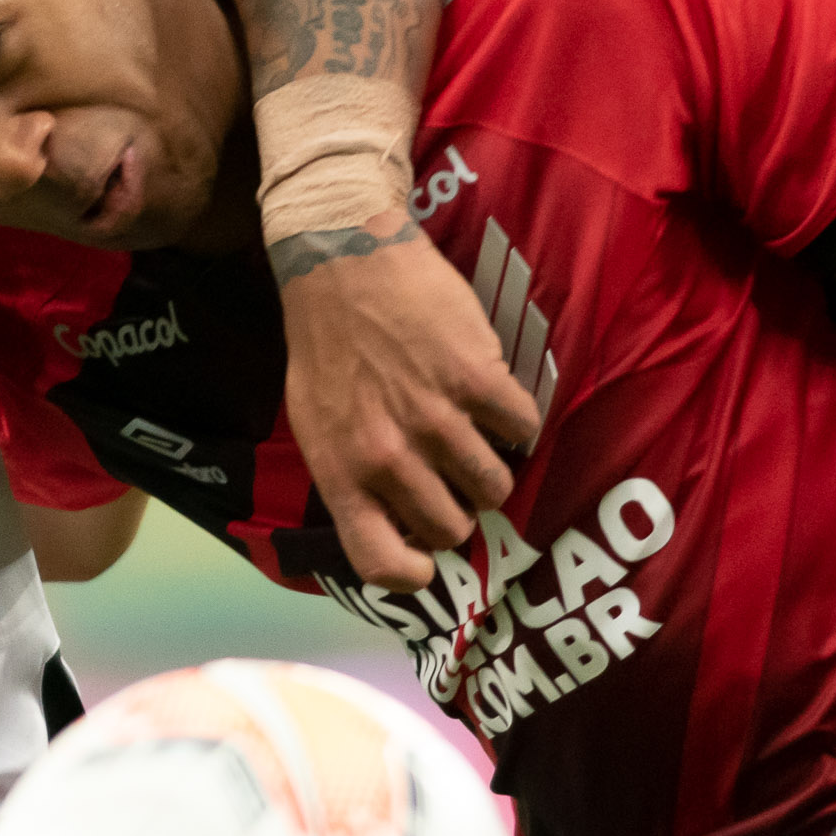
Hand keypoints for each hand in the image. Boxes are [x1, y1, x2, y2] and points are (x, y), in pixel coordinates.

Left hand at [273, 214, 541, 589]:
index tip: (426, 560)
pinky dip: (517, 423)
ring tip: (477, 442)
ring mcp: (435, 419)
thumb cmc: (325, 347)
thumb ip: (351, 479)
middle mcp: (388, 456)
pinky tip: (497, 405)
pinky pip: (522, 429)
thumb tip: (394, 527)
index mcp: (341, 472)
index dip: (412, 573)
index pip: (379, 563)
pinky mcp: (477, 380)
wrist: (344, 262)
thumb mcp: (313, 424)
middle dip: (459, 511)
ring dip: (492, 471)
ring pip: (495, 488)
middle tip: (453, 480)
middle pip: (453, 529)